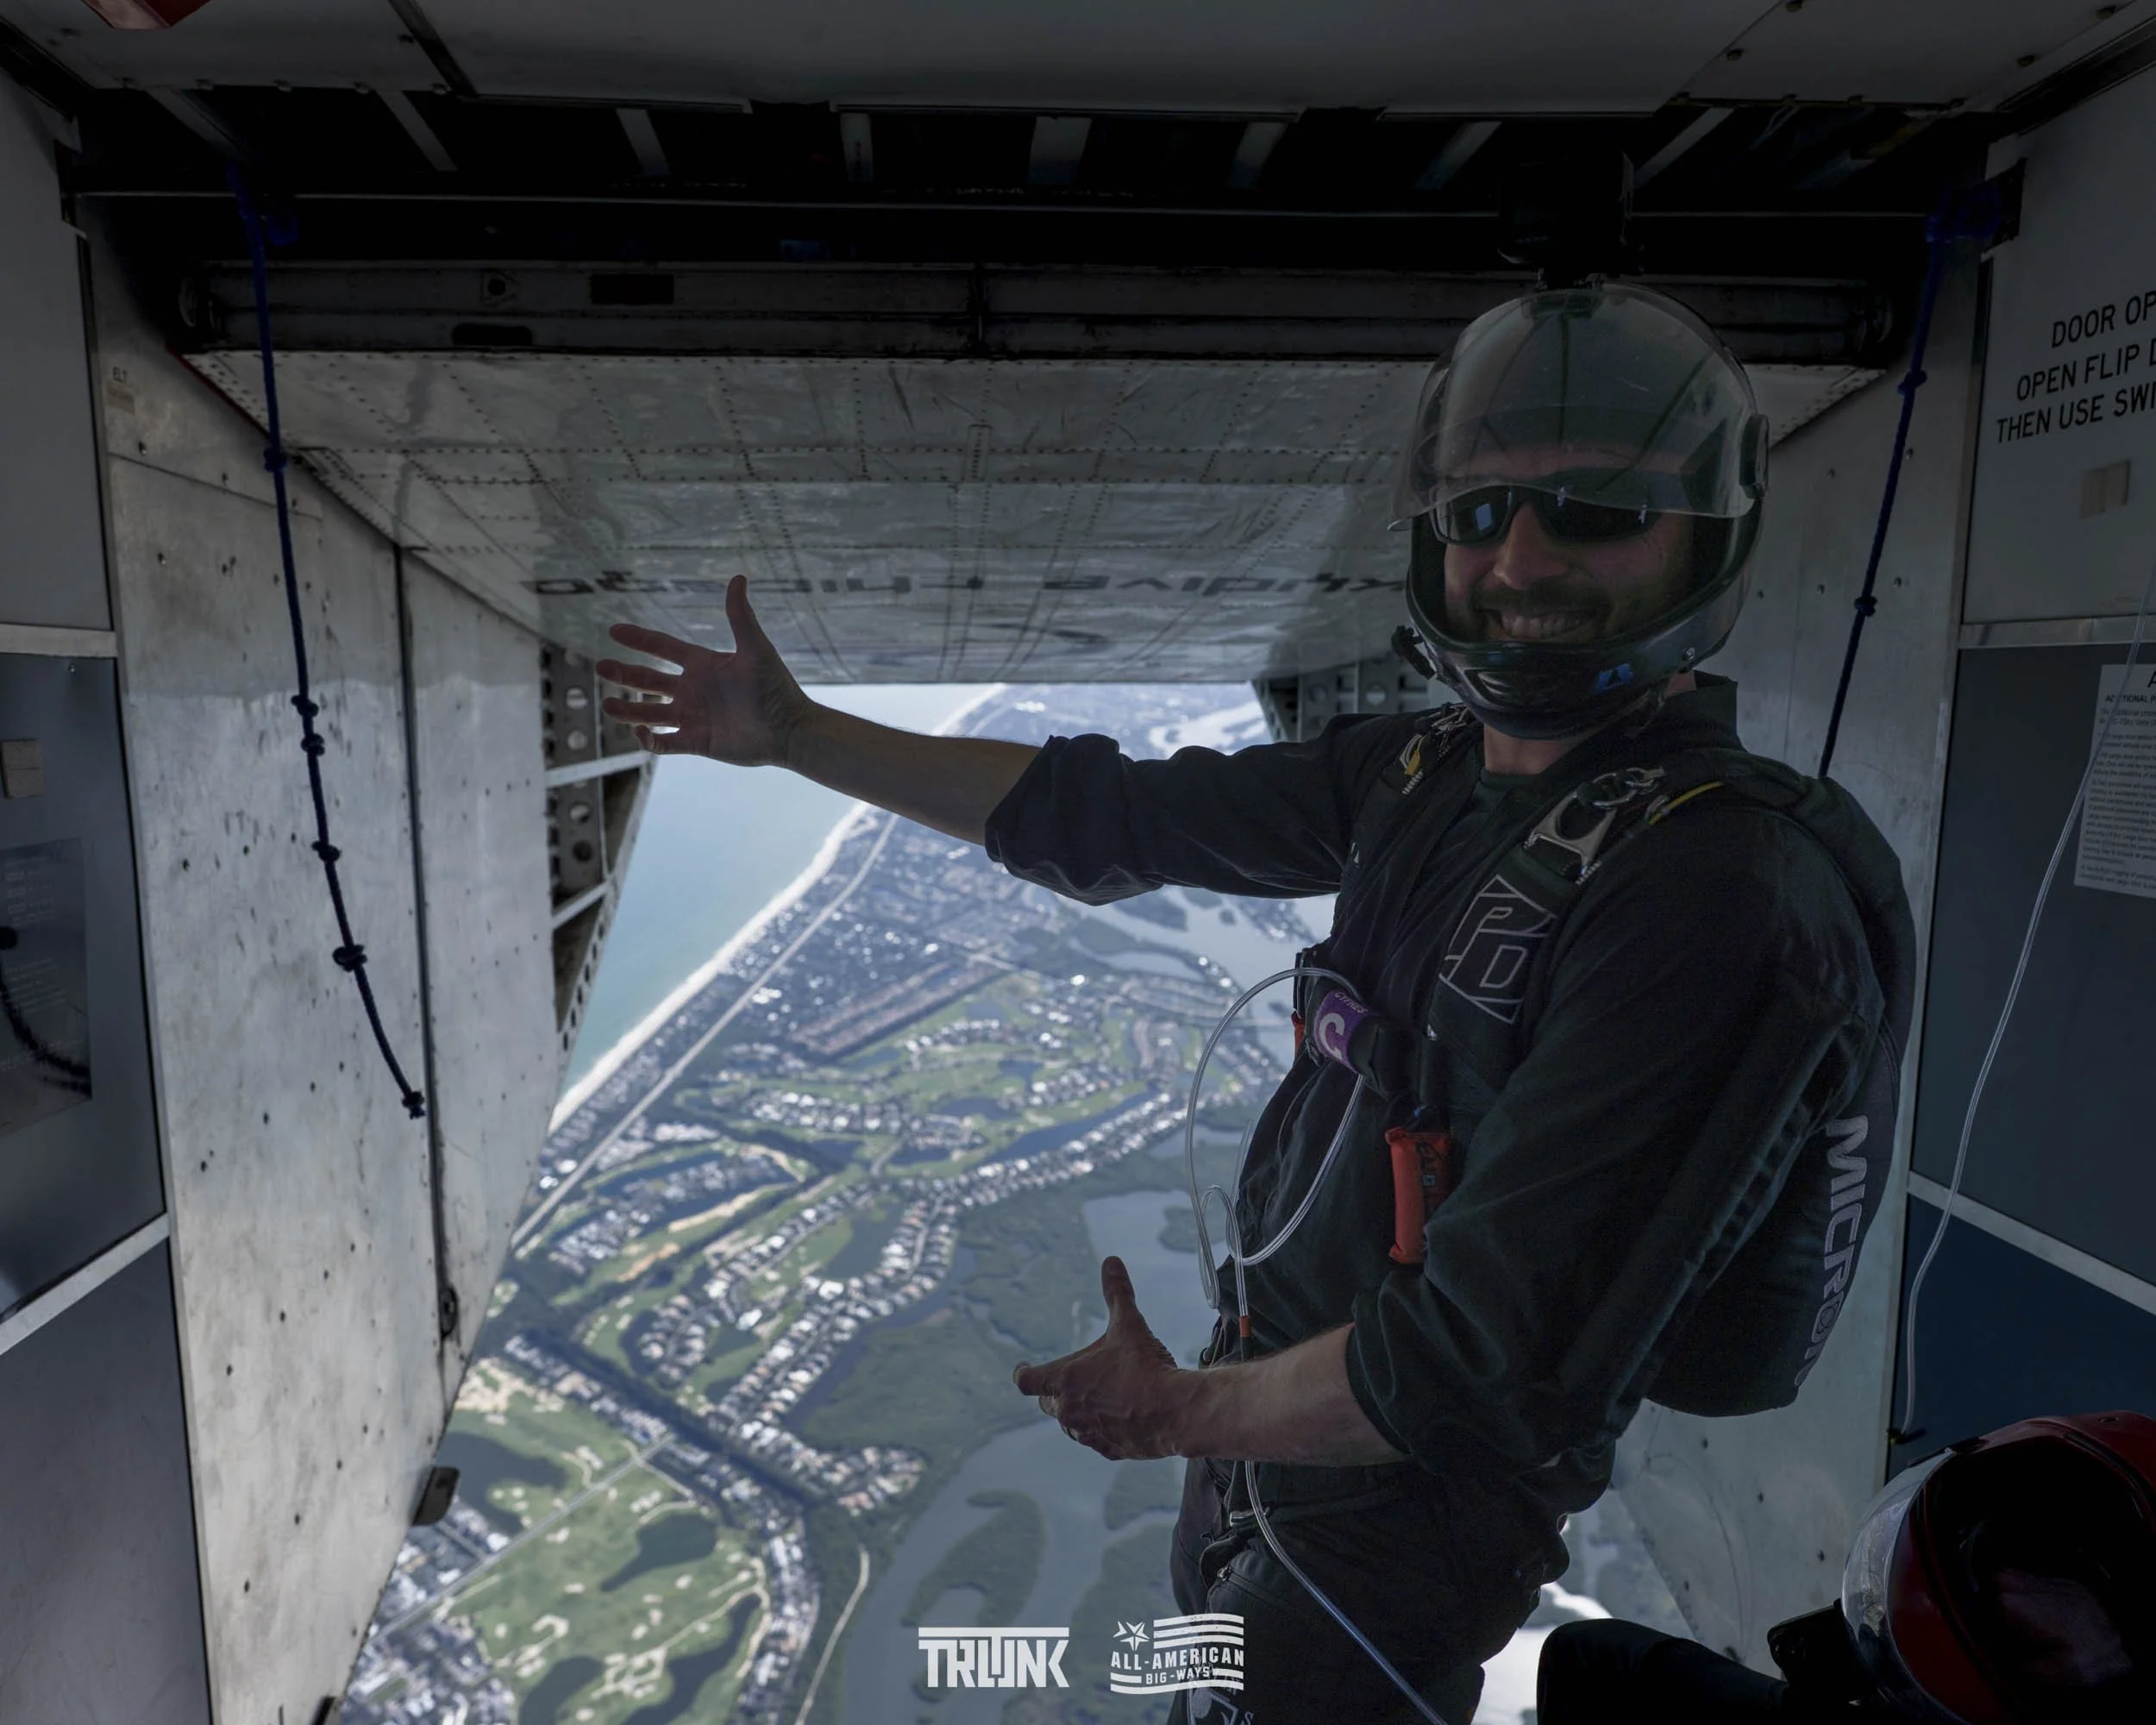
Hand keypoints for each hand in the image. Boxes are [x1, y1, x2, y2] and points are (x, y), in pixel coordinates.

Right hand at [596, 575, 812, 764]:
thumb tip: (738, 577)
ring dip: (628, 709)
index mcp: (704, 664)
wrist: (789, 730)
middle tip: (599, 667)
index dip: (639, 639)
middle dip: (624, 674)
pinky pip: (664, 742)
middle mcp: (694, 689)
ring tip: (606, 704)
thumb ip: (740, 616)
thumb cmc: (776, 688)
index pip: (663, 647)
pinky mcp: (697, 741)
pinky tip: (638, 732)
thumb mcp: (755, 649)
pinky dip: (648, 739)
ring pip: (650, 712)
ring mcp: (694, 716)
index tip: (614, 630)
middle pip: (649, 679)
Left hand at [1013, 1257, 1188, 1459]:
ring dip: (1075, 1413)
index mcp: (1064, 1379)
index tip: (1022, 1368)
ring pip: (1070, 1425)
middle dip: (1052, 1392)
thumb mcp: (1129, 1324)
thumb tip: (1111, 1262)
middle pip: (1047, 1403)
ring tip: (1090, 1400)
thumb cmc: (1144, 1366)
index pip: (1026, 1380)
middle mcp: (1069, 1410)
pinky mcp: (1109, 1450)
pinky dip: (1100, 1430)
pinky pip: (1096, 1441)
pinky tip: (1115, 1421)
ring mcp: (1088, 1433)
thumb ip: (1117, 1293)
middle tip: (1060, 1383)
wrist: (1173, 1411)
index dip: (1023, 1373)